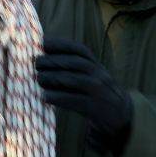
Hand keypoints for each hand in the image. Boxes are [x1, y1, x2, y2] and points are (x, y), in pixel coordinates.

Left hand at [35, 36, 132, 153]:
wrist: (120, 114)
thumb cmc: (96, 92)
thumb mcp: (90, 75)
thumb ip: (72, 67)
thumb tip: (41, 58)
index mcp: (95, 64)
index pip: (78, 49)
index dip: (60, 44)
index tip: (41, 43)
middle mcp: (98, 74)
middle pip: (74, 63)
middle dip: (53, 61)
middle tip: (35, 63)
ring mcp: (98, 90)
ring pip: (73, 80)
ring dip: (53, 78)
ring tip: (38, 79)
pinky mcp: (95, 107)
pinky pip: (74, 100)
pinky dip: (58, 98)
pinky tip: (45, 96)